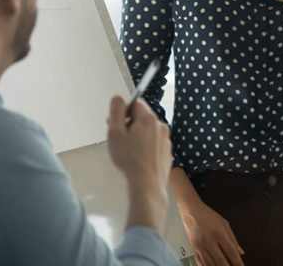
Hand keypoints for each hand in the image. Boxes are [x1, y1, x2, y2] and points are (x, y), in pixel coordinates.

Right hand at [106, 95, 171, 232]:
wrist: (146, 184)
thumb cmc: (129, 160)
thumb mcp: (115, 133)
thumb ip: (116, 112)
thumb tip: (117, 98)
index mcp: (149, 119)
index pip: (135, 103)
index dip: (122, 112)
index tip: (115, 124)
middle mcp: (161, 126)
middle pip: (141, 117)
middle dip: (128, 125)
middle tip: (119, 140)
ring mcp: (165, 140)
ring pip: (147, 132)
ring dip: (137, 137)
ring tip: (128, 152)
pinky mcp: (167, 152)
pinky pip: (153, 144)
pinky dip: (145, 148)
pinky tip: (137, 159)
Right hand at [178, 197, 244, 265]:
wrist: (192, 212)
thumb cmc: (208, 216)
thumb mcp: (225, 224)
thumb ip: (233, 239)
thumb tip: (240, 252)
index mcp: (219, 234)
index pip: (231, 252)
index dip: (237, 262)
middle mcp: (209, 241)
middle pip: (220, 260)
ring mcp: (200, 246)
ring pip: (210, 264)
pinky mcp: (194, 249)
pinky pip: (200, 263)